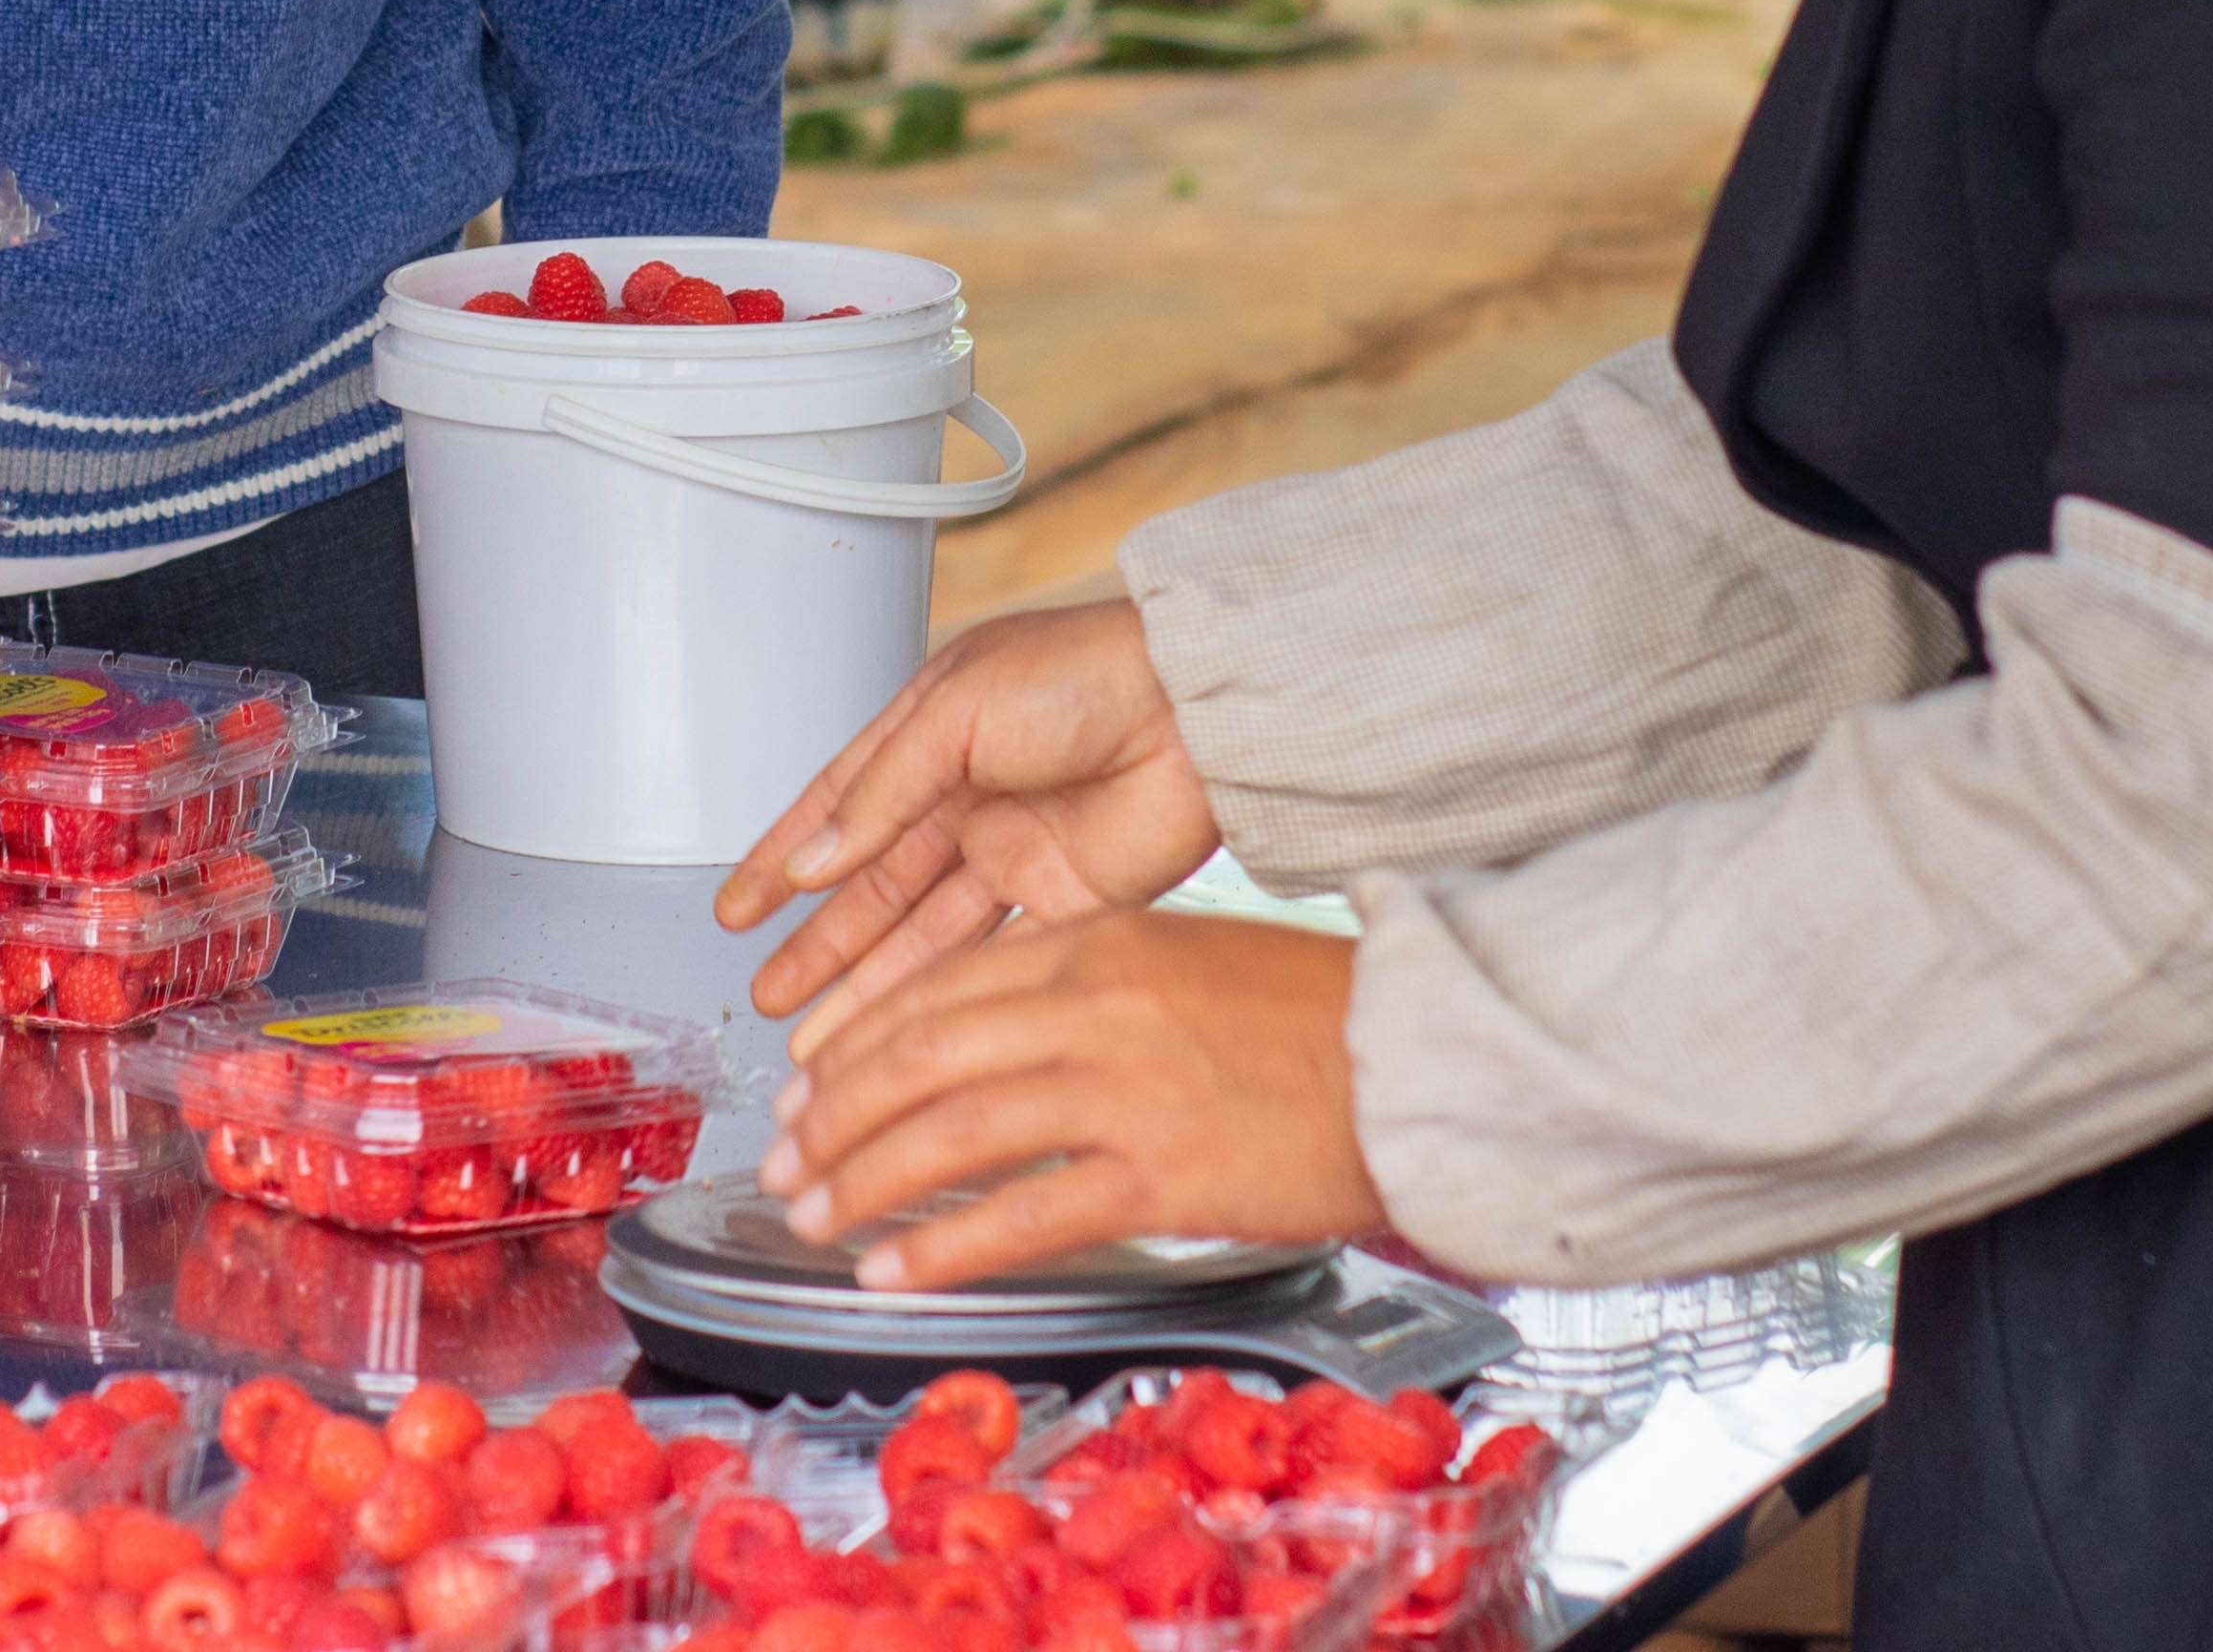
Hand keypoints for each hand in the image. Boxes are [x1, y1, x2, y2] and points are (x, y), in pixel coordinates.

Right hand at [716, 599, 1217, 1056]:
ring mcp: (1015, 852)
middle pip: (875, 886)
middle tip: (768, 997)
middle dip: (820, 943)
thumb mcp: (955, 711)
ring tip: (816, 1040)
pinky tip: (899, 1027)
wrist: (1200, 709)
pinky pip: (987, 957)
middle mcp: (968, 797)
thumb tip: (811, 861)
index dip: (786, 858)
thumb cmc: (1086, 674)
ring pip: (923, 934)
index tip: (738, 909)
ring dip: (868, 984)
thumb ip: (880, 793)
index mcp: (933, 732)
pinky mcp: (1066, 900)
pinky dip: (940, 993)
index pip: (839, 806)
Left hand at [759, 909, 1382, 1288]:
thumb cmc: (1325, 1018)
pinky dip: (943, 1247)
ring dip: (864, 1178)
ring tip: (814, 1216)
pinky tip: (892, 1271)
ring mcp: (1126, 1090)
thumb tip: (1009, 1033)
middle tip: (785, 1158)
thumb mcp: (1192, 960)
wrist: (1428, 1060)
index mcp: (1101, 941)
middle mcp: (1098, 1004)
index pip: (938, 987)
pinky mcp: (1162, 1175)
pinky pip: (1024, 1214)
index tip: (811, 1084)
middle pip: (921, 1054)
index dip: (857, 1042)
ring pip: (951, 1131)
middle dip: (834, 1113)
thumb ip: (1096, 985)